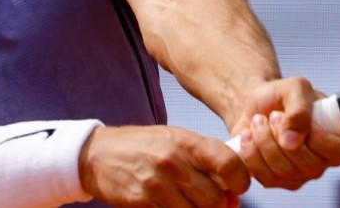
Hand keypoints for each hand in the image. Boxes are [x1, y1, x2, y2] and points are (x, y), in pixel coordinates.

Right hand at [78, 125, 248, 207]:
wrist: (99, 154)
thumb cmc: (142, 146)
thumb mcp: (176, 139)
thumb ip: (204, 158)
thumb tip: (232, 185)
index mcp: (187, 142)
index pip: (228, 163)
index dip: (241, 180)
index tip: (239, 187)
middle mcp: (174, 161)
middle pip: (214, 198)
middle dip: (220, 204)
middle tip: (217, 201)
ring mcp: (157, 183)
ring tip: (192, 201)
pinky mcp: (143, 201)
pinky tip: (173, 204)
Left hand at [231, 76, 339, 189]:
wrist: (255, 106)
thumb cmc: (281, 95)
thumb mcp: (294, 87)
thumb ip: (299, 108)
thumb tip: (292, 141)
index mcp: (339, 137)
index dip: (318, 138)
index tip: (294, 117)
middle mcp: (323, 161)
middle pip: (309, 165)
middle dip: (282, 135)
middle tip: (272, 114)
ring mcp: (301, 175)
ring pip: (284, 170)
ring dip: (264, 140)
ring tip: (258, 120)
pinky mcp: (278, 181)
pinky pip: (264, 176)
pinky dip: (251, 152)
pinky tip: (248, 135)